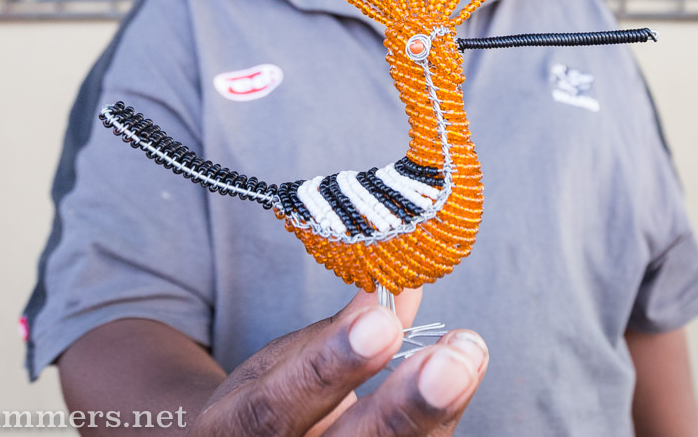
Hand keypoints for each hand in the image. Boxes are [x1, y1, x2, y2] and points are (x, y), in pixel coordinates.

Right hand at [189, 289, 487, 436]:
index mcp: (230, 435)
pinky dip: (438, 422)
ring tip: (467, 354)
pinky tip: (465, 373)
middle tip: (452, 361)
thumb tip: (391, 277)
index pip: (273, 410)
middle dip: (404, 408)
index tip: (381, 322)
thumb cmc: (269, 402)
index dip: (327, 369)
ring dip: (436, 413)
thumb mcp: (279, 362)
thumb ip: (335, 331)